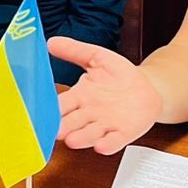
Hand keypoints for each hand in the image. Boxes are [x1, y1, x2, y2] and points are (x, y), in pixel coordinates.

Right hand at [48, 36, 163, 153]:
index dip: (51, 108)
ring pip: (89, 134)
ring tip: (72, 140)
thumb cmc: (120, 75)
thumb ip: (74, 51)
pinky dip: (108, 144)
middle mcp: (88, 114)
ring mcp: (105, 125)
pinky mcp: (123, 133)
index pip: (61, 104)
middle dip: (62, 127)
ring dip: (81, 138)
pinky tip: (102, 146)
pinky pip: (114, 141)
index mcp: (79, 96)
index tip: (40, 111)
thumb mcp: (97, 57)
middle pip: (71, 123)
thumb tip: (51, 42)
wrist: (147, 87)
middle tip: (53, 130)